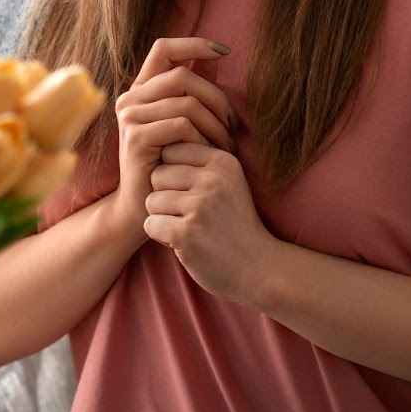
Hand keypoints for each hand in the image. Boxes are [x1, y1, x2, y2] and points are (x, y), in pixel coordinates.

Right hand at [112, 37, 235, 233]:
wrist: (145, 207)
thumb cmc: (172, 166)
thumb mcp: (185, 126)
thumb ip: (194, 94)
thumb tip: (217, 57)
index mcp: (142, 90)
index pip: (164, 48)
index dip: (194, 43)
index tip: (225, 51)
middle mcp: (131, 98)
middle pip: (182, 76)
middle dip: (216, 98)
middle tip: (233, 125)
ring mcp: (130, 117)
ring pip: (186, 101)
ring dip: (215, 123)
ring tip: (226, 146)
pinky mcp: (136, 137)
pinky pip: (181, 125)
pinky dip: (203, 138)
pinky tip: (210, 154)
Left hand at [144, 142, 280, 308]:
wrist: (259, 269)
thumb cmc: (235, 224)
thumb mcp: (229, 182)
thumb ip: (199, 163)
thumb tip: (161, 142)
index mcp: (223, 162)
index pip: (171, 151)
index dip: (173, 174)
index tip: (192, 193)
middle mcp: (212, 180)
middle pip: (157, 175)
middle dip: (165, 196)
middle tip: (190, 215)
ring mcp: (199, 207)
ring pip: (151, 200)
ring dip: (163, 218)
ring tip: (190, 228)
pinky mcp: (186, 233)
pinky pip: (150, 224)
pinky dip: (161, 236)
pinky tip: (184, 242)